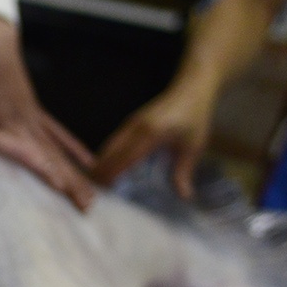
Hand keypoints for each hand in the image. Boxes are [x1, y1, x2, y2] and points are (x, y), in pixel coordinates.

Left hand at [0, 14, 94, 209]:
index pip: (22, 153)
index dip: (42, 168)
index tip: (58, 185)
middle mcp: (18, 128)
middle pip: (49, 160)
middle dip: (68, 186)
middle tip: (84, 210)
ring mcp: (31, 121)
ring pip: (58, 153)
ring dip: (76, 176)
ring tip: (90, 200)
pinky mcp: (36, 114)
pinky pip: (58, 135)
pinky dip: (74, 149)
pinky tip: (90, 163)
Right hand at [90, 81, 214, 197]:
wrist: (190, 89)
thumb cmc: (194, 117)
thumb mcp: (192, 146)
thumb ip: (183, 172)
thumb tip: (184, 196)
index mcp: (151, 134)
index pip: (126, 157)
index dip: (113, 172)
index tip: (104, 188)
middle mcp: (136, 127)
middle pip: (111, 151)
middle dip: (101, 170)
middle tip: (93, 192)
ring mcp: (131, 123)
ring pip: (109, 145)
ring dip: (101, 162)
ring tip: (94, 182)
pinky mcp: (130, 122)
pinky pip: (113, 140)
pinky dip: (106, 154)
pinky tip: (104, 166)